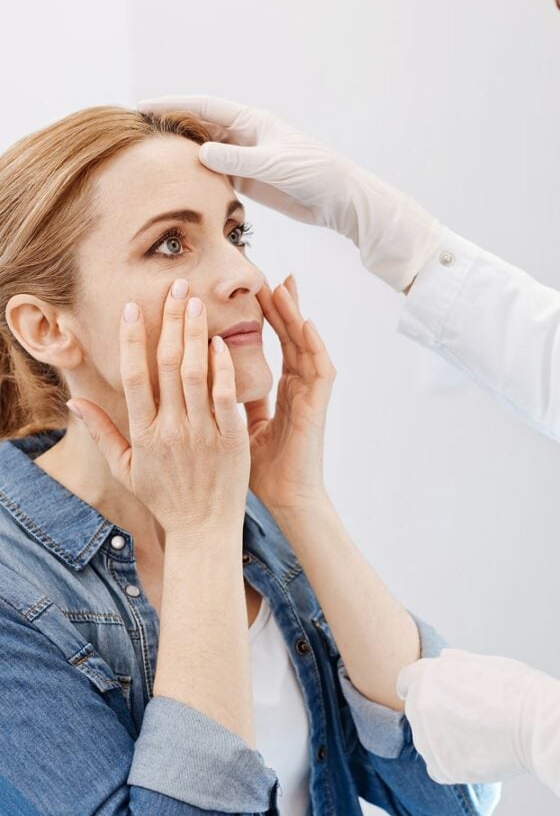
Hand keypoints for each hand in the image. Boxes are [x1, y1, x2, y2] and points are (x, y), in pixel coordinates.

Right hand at [66, 279, 250, 542]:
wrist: (205, 529)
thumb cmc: (165, 498)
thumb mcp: (126, 469)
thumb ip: (101, 432)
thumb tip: (73, 398)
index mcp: (142, 433)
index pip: (133, 375)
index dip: (131, 339)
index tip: (132, 307)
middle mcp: (170, 429)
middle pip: (167, 365)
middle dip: (169, 322)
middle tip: (175, 286)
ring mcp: (202, 433)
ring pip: (196, 373)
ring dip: (195, 334)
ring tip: (195, 301)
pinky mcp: (230, 438)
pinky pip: (225, 395)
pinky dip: (223, 367)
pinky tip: (221, 342)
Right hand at [136, 95, 446, 291]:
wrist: (340, 199)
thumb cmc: (314, 172)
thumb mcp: (273, 163)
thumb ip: (237, 159)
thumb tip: (199, 152)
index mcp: (251, 120)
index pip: (204, 106)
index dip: (172, 104)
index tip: (142, 105)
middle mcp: (245, 135)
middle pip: (199, 127)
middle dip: (171, 128)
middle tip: (138, 133)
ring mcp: (247, 158)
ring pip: (206, 153)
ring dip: (182, 155)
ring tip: (150, 159)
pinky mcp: (251, 181)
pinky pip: (218, 176)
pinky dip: (199, 177)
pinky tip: (179, 182)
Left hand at [245, 274, 334, 510]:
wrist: (286, 500)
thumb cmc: (262, 471)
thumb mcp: (241, 428)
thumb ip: (235, 403)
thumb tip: (214, 381)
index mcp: (283, 392)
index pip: (276, 345)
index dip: (268, 318)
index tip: (256, 292)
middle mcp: (299, 389)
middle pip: (292, 338)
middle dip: (283, 307)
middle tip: (270, 276)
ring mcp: (310, 396)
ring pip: (306, 346)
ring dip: (296, 316)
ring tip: (284, 287)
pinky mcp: (317, 407)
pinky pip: (321, 370)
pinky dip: (315, 346)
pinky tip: (306, 323)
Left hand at [397, 648, 559, 810]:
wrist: (539, 725)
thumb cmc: (518, 689)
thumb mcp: (487, 663)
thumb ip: (457, 663)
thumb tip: (443, 658)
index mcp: (429, 674)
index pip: (406, 681)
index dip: (419, 687)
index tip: (433, 696)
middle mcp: (422, 705)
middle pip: (416, 711)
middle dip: (434, 712)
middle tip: (467, 716)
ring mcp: (430, 738)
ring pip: (426, 740)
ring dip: (442, 738)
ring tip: (477, 733)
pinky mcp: (442, 767)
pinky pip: (437, 765)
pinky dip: (452, 761)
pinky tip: (476, 751)